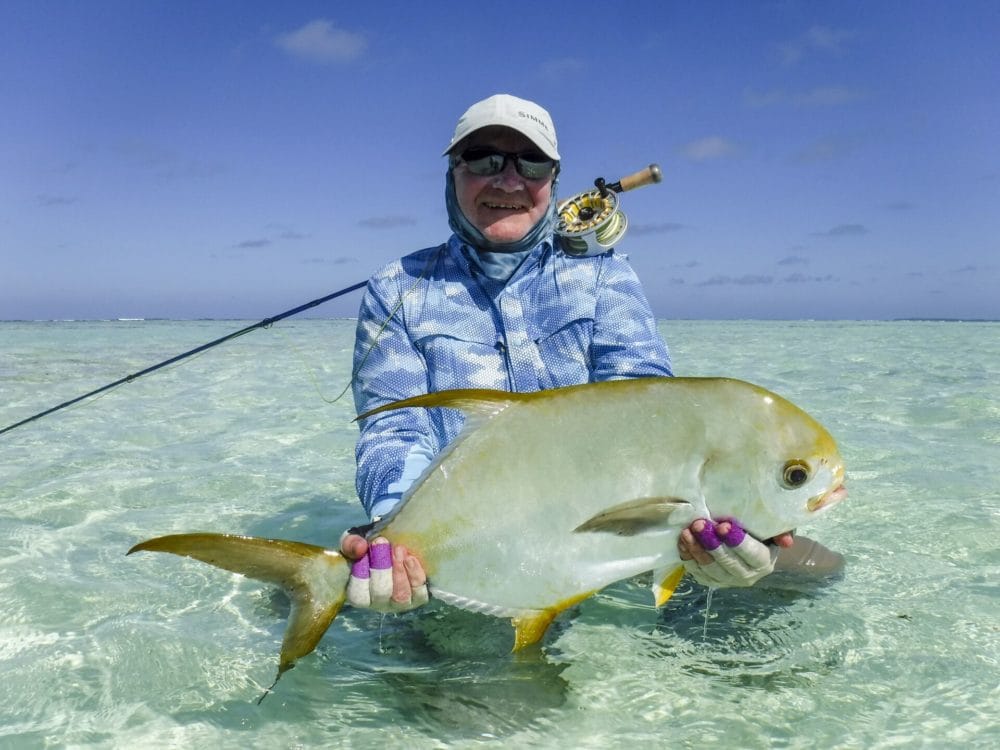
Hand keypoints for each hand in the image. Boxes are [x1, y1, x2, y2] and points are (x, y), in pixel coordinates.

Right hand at [340, 532, 428, 611]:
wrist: (395, 545)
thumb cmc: (370, 548)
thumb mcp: (355, 542)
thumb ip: (351, 544)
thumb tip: (360, 547)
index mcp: (360, 594)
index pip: (357, 594)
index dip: (360, 574)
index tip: (364, 550)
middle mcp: (379, 602)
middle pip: (380, 593)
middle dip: (382, 567)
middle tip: (382, 543)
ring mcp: (399, 602)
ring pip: (400, 595)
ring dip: (399, 571)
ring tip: (398, 549)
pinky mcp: (418, 597)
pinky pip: (419, 593)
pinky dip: (415, 575)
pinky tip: (410, 558)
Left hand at [678, 518, 793, 587]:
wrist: (752, 544)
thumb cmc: (762, 531)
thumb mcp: (775, 527)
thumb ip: (781, 530)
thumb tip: (786, 541)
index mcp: (764, 562)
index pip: (751, 553)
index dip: (736, 541)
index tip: (723, 525)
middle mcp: (747, 576)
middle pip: (727, 562)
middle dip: (711, 543)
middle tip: (699, 524)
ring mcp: (727, 580)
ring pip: (709, 569)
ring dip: (696, 550)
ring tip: (687, 531)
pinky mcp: (711, 580)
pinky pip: (696, 571)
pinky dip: (687, 556)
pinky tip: (682, 541)